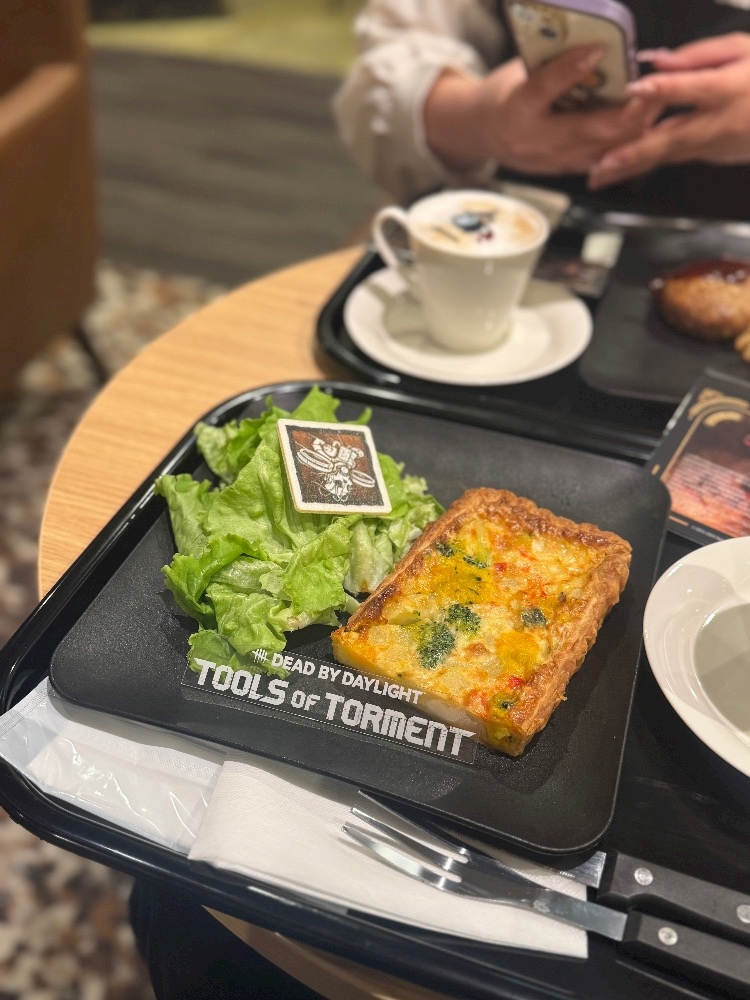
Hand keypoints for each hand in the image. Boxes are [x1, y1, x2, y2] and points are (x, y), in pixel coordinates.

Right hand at [424, 45, 659, 176]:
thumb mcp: (520, 71)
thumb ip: (554, 63)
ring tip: (657, 104)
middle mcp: (533, 140)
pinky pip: (601, 159)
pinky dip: (624, 142)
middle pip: (587, 128)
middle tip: (654, 89)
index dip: (572, 67)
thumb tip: (594, 45)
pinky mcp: (564, 170)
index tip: (599, 48)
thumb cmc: (508, 94)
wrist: (486, 133)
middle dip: (626, 110)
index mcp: (516, 109)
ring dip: (633, 128)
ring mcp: (550, 160)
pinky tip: (643, 126)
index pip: (544, 87)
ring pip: (601, 148)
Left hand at [588, 33, 749, 188]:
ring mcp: (714, 145)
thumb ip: (697, 56)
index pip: (692, 87)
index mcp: (729, 87)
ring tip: (600, 175)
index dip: (663, 88)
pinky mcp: (711, 156)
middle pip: (671, 138)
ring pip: (667, 156)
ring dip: (632, 166)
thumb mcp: (742, 49)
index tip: (636, 89)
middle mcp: (719, 122)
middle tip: (603, 164)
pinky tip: (619, 169)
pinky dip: (645, 163)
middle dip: (634, 152)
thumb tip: (655, 60)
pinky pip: (672, 157)